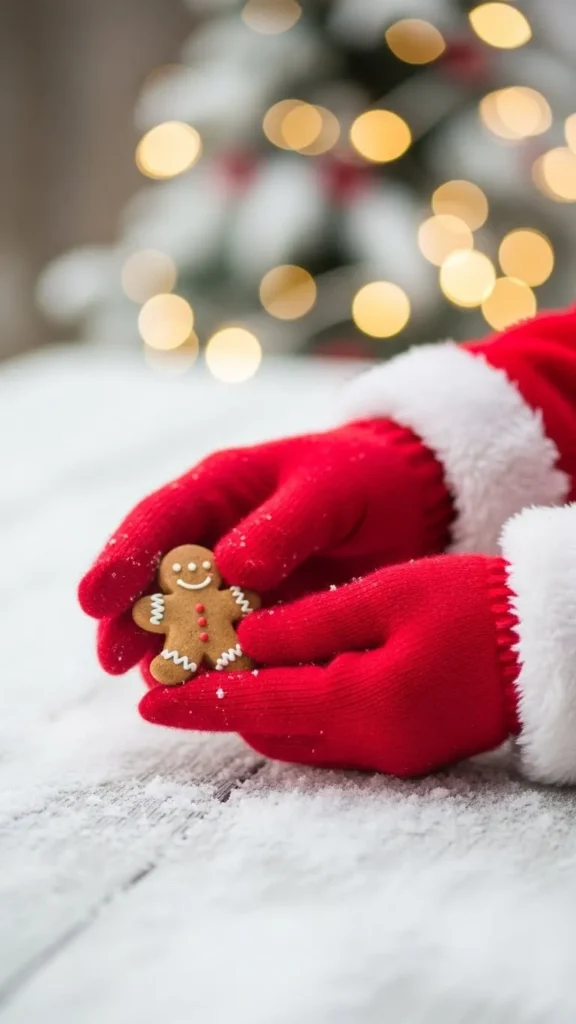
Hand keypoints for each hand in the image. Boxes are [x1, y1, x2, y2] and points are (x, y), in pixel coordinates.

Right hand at [79, 422, 450, 678]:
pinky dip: (217, 667)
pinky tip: (209, 692)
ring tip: (152, 684)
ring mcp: (236, 580)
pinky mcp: (262, 615)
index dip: (121, 560)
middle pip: (156, 578)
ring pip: (187, 618)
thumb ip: (282, 526)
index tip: (94, 600)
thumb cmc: (365, 478)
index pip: (157, 521)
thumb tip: (229, 568)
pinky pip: (230, 644)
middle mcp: (216, 535)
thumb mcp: (328, 490)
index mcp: (220, 489)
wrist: (413, 502)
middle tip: (112, 660)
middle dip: (130, 618)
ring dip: (167, 649)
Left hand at [139, 554, 520, 776]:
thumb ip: (309, 622)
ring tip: (234, 657)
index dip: (197, 703)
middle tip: (189, 663)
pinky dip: (299, 705)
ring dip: (261, 702)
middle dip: (225, 701)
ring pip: (296, 736)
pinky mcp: (403, 750)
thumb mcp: (386, 597)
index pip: (254, 706)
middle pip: (269, 729)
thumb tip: (246, 639)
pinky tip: (293, 666)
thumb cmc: (474, 608)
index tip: (146, 704)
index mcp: (361, 702)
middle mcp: (369, 743)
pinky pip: (330, 735)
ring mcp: (389, 754)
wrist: (548, 647)